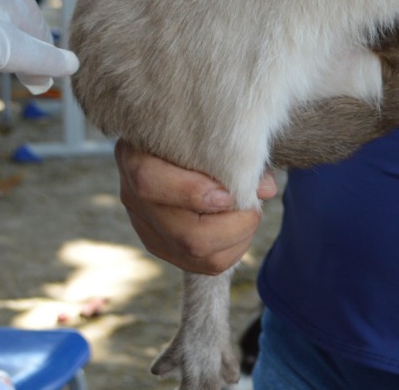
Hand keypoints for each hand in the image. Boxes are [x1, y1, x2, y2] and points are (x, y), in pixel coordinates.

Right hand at [115, 140, 277, 274]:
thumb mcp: (207, 133)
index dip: (192, 193)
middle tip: (253, 206)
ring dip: (238, 238)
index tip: (227, 194)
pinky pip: (205, 266)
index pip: (149, 183)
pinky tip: (240, 228)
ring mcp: (146, 228)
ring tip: (250, 214)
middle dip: (234, 225)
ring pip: (197, 255)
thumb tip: (265, 188)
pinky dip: (233, 249)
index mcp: (135, 158)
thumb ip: (234, 153)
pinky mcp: (163, 247)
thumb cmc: (197, 135)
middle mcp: (134, 198)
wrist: (174, 148)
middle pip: (186, 235)